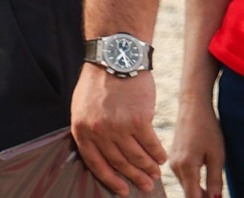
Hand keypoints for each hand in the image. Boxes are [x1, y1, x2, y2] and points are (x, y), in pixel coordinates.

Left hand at [73, 66, 165, 194]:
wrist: (115, 58)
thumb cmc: (100, 82)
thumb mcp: (84, 106)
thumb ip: (92, 129)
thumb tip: (106, 154)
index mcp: (81, 127)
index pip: (94, 162)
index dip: (110, 179)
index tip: (122, 190)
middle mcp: (98, 130)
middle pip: (119, 162)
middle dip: (134, 177)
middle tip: (146, 185)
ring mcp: (118, 126)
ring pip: (137, 157)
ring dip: (148, 168)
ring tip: (155, 173)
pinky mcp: (138, 121)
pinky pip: (151, 145)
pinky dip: (158, 154)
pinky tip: (162, 158)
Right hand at [171, 88, 224, 197]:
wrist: (192, 108)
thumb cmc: (207, 129)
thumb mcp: (217, 156)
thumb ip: (215, 181)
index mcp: (185, 166)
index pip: (193, 197)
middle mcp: (174, 166)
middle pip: (188, 193)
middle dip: (201, 197)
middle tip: (215, 191)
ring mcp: (172, 162)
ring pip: (186, 185)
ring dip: (197, 191)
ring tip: (212, 187)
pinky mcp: (172, 158)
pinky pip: (183, 177)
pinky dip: (193, 182)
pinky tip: (204, 177)